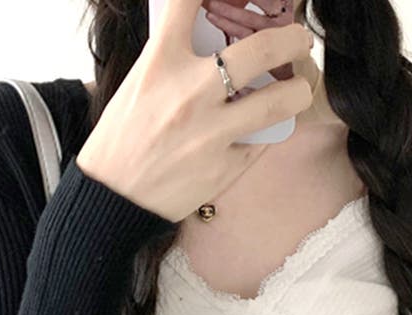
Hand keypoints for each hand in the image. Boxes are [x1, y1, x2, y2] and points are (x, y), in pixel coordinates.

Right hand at [76, 0, 313, 222]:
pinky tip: (263, 129)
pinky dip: (267, 133)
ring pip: (277, 102)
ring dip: (297, 91)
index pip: (188, 1)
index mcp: (161, 63)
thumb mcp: (139, 84)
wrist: (113, 198)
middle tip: (298, 41)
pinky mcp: (224, 168)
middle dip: (291, 40)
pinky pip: (262, 142)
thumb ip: (174, 58)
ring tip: (297, 89)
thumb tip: (212, 38)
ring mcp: (210, 133)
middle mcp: (190, 93)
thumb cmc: (122, 139)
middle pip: (260, 50)